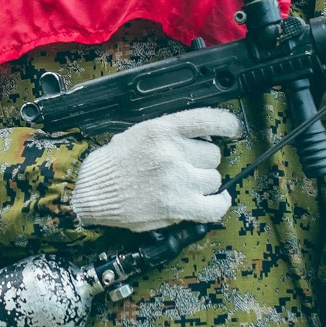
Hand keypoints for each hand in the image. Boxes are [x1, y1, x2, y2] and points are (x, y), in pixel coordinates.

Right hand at [70, 108, 242, 233]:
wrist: (92, 193)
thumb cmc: (112, 165)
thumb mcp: (137, 134)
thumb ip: (168, 134)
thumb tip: (199, 139)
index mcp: (162, 130)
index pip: (208, 120)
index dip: (227, 124)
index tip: (233, 129)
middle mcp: (173, 152)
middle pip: (213, 155)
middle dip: (202, 162)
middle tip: (186, 167)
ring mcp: (178, 180)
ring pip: (214, 179)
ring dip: (203, 183)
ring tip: (185, 186)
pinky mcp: (178, 206)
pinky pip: (215, 206)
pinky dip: (218, 204)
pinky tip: (214, 201)